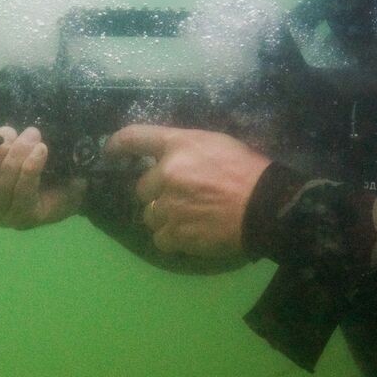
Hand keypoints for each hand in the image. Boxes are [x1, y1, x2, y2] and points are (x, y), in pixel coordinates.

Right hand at [0, 126, 83, 228]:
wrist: (72, 180)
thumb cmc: (35, 161)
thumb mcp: (12, 146)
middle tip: (10, 132)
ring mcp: (2, 216)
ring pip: (1, 185)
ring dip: (16, 157)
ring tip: (32, 136)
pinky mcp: (24, 219)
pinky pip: (23, 193)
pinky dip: (31, 168)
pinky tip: (40, 151)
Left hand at [105, 125, 270, 257]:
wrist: (266, 206)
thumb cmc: (249, 170)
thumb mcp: (217, 144)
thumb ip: (189, 150)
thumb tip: (173, 160)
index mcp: (178, 146)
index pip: (135, 138)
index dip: (117, 144)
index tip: (110, 152)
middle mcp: (167, 174)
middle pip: (142, 187)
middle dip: (157, 193)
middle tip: (181, 198)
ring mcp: (169, 206)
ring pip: (150, 215)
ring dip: (164, 217)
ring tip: (189, 219)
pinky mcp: (176, 233)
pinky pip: (160, 238)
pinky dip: (173, 238)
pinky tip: (191, 235)